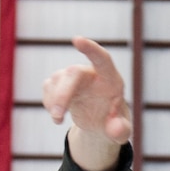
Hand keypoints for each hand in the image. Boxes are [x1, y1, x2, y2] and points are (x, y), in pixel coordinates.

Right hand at [43, 36, 132, 170]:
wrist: (100, 122)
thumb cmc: (114, 122)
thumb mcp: (121, 130)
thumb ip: (121, 130)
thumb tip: (116, 130)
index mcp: (110, 80)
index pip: (102, 59)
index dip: (91, 49)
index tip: (77, 40)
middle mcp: (91, 73)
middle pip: (74, 74)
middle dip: (63, 94)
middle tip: (58, 117)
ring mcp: (73, 76)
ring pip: (57, 80)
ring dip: (54, 102)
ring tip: (58, 120)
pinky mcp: (59, 82)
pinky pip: (48, 87)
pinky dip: (48, 102)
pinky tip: (57, 114)